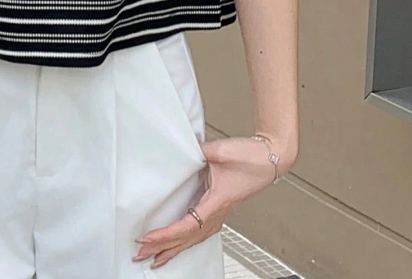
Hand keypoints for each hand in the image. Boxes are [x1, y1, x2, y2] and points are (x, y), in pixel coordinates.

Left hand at [132, 135, 294, 268]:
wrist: (270, 158)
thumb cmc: (250, 157)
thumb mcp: (218, 152)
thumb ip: (196, 153)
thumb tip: (180, 153)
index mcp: (216, 203)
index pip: (186, 226)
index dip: (165, 235)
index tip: (147, 239)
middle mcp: (218, 213)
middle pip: (186, 238)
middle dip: (162, 249)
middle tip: (141, 255)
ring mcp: (220, 213)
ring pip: (194, 239)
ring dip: (174, 249)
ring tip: (157, 259)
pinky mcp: (221, 208)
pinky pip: (201, 231)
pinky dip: (187, 240)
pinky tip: (181, 244)